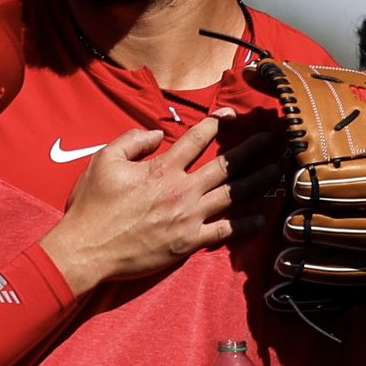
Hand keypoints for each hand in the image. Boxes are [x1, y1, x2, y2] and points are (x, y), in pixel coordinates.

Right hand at [40, 119, 282, 295]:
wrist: (88, 250)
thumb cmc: (92, 207)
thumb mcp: (103, 161)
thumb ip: (132, 140)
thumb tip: (157, 134)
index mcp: (162, 169)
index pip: (196, 139)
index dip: (216, 123)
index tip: (232, 115)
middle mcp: (181, 190)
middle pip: (225, 165)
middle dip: (251, 150)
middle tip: (272, 140)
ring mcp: (187, 218)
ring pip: (232, 195)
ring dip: (257, 181)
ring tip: (277, 171)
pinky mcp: (187, 243)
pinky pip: (224, 232)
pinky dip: (245, 225)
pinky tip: (262, 218)